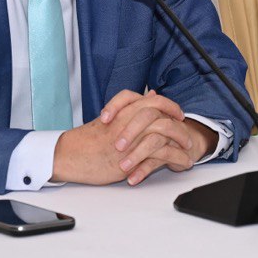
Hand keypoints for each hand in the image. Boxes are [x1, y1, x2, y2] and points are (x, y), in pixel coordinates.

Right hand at [51, 90, 207, 185]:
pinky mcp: (130, 157)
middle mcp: (128, 121)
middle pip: (162, 113)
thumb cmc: (87, 140)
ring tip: (188, 148)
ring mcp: (130, 139)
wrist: (69, 155)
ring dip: (180, 139)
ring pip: (163, 132)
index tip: (178, 113)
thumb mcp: (110, 119)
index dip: (169, 105)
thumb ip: (131, 107)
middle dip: (178, 122)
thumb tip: (151, 95)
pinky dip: (175, 158)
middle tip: (186, 131)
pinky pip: (160, 155)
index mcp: (123, 111)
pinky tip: (181, 162)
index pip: (153, 100)